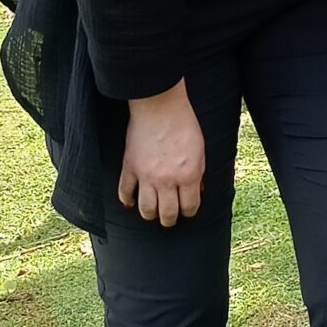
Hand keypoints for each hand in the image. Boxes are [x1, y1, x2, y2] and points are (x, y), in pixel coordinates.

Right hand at [119, 83, 204, 225]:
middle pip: (167, 214)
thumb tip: (197, 190)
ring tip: (152, 212)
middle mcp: (167, 181)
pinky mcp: (129, 167)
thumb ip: (199, 173)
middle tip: (169, 217)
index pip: (189, 207)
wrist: (159, 106)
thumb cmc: (184, 124)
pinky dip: (127, 200)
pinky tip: (131, 202)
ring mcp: (146, 176)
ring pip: (146, 209)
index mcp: (189, 176)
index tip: (187, 209)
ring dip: (150, 214)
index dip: (189, 211)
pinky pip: (125, 192)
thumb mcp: (201, 150)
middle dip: (170, 219)